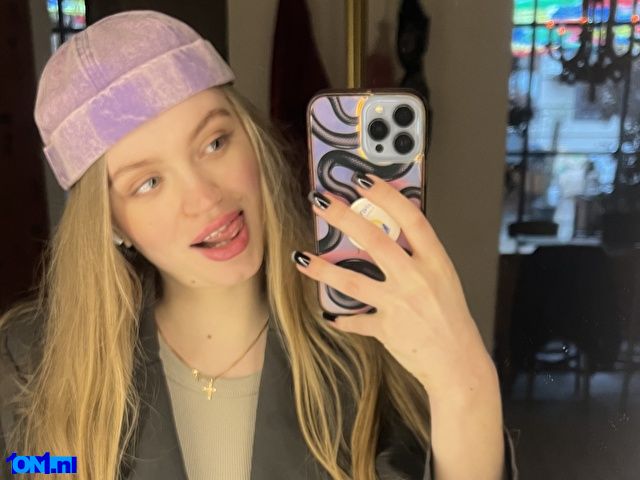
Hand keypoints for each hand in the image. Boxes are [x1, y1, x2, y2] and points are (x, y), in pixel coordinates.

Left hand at [292, 173, 495, 398]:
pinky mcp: (385, 329)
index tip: (362, 180)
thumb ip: (419, 256)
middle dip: (343, 217)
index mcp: (435, 261)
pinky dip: (341, 318)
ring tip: (301, 256)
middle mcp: (416, 279)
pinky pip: (356, 320)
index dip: (385, 196)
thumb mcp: (444, 278)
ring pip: (353, 281)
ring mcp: (399, 304)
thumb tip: (390, 232)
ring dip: (323, 269)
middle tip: (319, 201)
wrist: (458, 363)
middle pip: (375, 241)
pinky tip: (328, 312)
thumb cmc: (451, 318)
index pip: (411, 219)